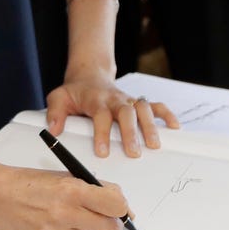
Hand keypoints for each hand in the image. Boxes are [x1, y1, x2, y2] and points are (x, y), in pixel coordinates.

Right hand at [0, 163, 128, 229]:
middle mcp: (64, 214)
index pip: (116, 205)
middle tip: (101, 218)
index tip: (118, 208)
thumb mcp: (63, 176)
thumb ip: (94, 189)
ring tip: (74, 222)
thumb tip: (122, 207)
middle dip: (110, 224)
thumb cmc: (29, 183)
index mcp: (71, 190)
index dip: (121, 207)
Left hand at [45, 74, 179, 158]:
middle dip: (131, 132)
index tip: (103, 152)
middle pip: (126, 112)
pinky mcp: (137, 102)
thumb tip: (53, 130)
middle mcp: (115, 99)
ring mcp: (128, 100)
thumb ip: (54, 112)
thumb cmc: (75, 92)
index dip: (102, 133)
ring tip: (154, 145)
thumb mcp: (58, 98)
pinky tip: (174, 127)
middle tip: (134, 153)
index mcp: (96, 100)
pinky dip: (166, 114)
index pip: (100, 115)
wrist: (90, 76)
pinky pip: (155, 105)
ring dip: (150, 126)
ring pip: (142, 109)